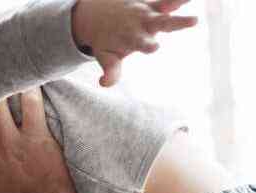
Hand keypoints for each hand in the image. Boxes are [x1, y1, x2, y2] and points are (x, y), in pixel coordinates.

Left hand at [71, 0, 197, 86]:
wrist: (97, 13)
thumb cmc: (105, 40)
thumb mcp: (104, 56)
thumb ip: (110, 71)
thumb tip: (104, 84)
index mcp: (132, 37)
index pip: (141, 42)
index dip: (147, 44)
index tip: (154, 47)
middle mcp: (142, 22)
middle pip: (162, 22)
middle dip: (178, 22)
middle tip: (195, 21)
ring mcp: (149, 11)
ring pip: (168, 4)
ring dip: (182, 1)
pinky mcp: (154, 3)